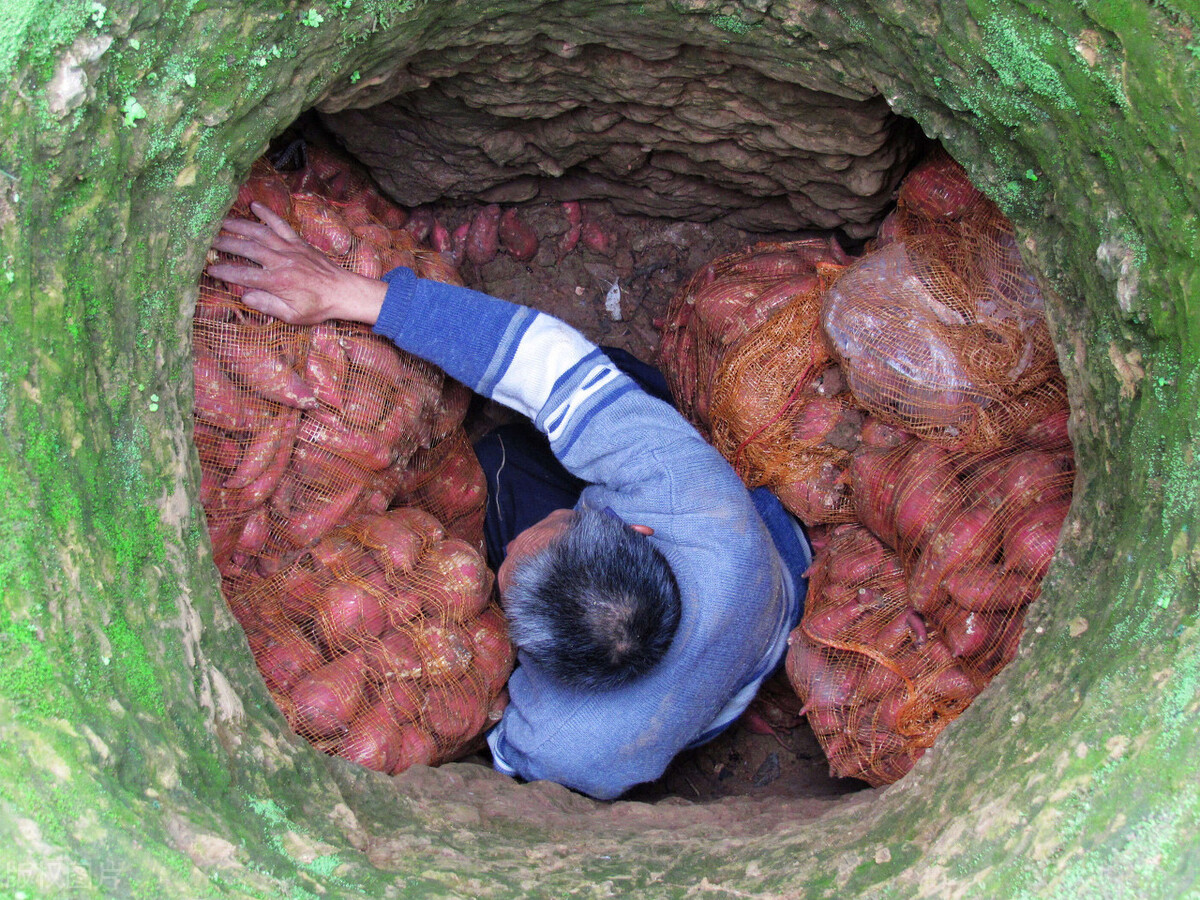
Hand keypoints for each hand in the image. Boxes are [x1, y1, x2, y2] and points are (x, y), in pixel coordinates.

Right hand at [205, 202, 386, 325]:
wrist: (343, 292)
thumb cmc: (318, 307)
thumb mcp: (292, 315)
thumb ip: (267, 305)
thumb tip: (245, 297)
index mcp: (277, 282)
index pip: (243, 275)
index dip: (225, 272)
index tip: (209, 270)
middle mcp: (280, 261)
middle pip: (246, 248)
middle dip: (224, 243)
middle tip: (206, 240)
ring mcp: (289, 249)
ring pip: (259, 233)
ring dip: (238, 225)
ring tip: (220, 221)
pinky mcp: (298, 242)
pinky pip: (280, 224)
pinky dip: (267, 214)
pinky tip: (254, 205)